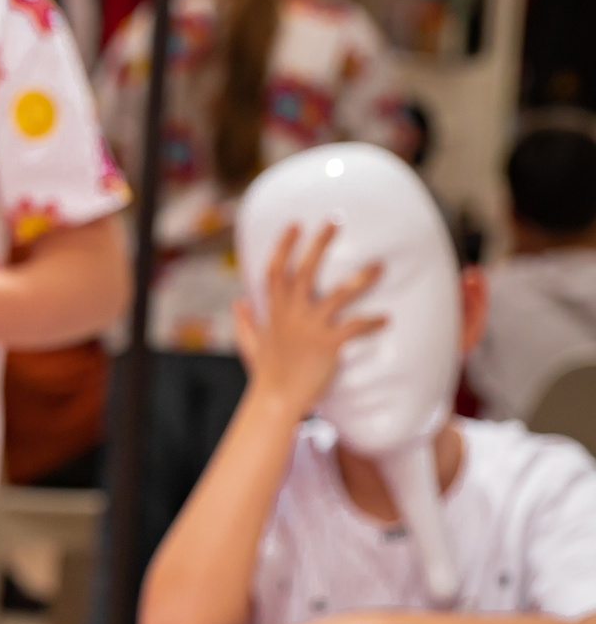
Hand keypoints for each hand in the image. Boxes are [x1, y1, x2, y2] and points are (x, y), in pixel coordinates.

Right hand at [233, 222, 384, 419]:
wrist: (275, 401)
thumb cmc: (265, 374)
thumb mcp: (250, 343)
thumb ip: (245, 321)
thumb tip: (237, 301)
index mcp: (274, 311)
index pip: (274, 271)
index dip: (284, 245)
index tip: (295, 224)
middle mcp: (291, 314)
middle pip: (304, 271)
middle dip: (319, 244)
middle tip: (335, 221)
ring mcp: (310, 328)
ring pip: (337, 294)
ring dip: (360, 278)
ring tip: (379, 265)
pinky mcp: (328, 344)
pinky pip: (355, 327)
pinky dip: (372, 321)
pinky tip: (386, 318)